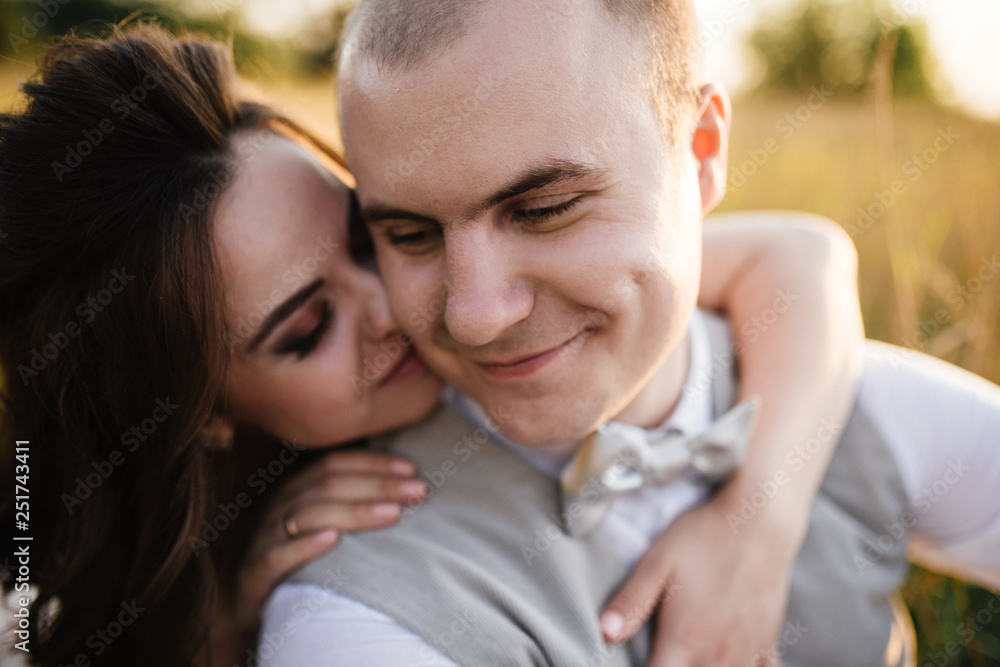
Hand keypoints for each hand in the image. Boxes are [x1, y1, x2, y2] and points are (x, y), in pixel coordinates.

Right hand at [209, 449, 427, 658]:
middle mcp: (279, 504)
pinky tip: (333, 540)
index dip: (374, 463)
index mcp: (295, 486)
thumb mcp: (318, 519)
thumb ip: (347, 499)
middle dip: (378, 485)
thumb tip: (402, 485)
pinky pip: (277, 555)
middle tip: (419, 491)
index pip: (335, 463)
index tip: (413, 469)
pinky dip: (305, 546)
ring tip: (393, 513)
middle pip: (329, 485)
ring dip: (355, 512)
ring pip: (309, 515)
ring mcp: (264, 535)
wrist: (241, 596)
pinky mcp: (254, 570)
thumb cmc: (292, 553)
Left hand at [599, 487, 795, 665]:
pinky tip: (730, 659)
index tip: (638, 659)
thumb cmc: (704, 538)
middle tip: (662, 652)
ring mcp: (747, 652)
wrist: (759, 520)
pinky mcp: (767, 642)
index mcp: (685, 641)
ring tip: (689, 656)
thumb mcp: (658, 563)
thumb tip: (604, 632)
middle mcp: (718, 656)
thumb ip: (631, 602)